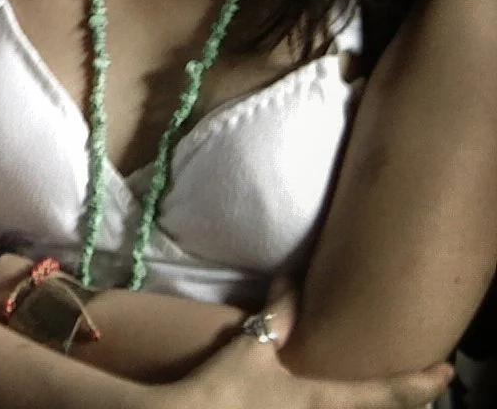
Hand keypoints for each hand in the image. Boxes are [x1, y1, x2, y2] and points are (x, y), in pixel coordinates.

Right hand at [159, 286, 451, 408]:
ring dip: (371, 404)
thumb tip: (290, 277)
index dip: (420, 384)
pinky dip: (339, 407)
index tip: (445, 372)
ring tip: (379, 391)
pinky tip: (328, 399)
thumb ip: (278, 314)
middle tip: (419, 384)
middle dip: (401, 400)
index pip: (385, 393)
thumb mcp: (252, 347)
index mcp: (324, 400)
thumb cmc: (227, 386)